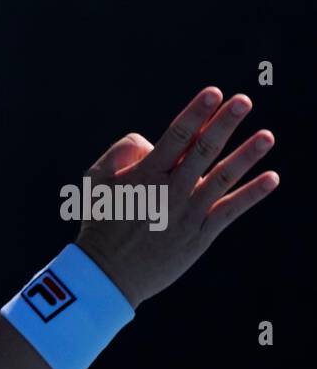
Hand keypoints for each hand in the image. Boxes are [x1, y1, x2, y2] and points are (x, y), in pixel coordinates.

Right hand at [74, 86, 278, 308]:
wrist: (106, 274)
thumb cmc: (100, 223)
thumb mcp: (95, 184)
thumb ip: (119, 154)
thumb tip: (149, 141)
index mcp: (143, 176)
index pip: (175, 138)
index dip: (195, 114)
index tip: (214, 94)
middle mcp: (169, 192)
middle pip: (202, 151)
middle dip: (223, 124)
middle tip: (243, 101)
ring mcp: (186, 214)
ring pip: (221, 178)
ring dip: (246, 155)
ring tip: (267, 135)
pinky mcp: (199, 235)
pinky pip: (229, 210)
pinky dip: (251, 194)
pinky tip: (272, 177)